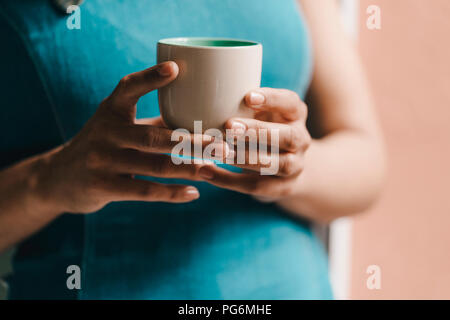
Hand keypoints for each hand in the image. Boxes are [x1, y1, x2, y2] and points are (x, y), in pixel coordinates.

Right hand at [34, 62, 224, 213]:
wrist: (59, 178)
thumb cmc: (105, 146)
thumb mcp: (120, 126)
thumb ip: (154, 121)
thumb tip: (203, 115)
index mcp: (110, 111)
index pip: (128, 88)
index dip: (150, 78)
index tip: (176, 68)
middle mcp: (104, 132)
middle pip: (154, 136)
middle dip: (193, 142)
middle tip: (223, 144)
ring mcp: (102, 160)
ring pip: (154, 165)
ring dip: (189, 168)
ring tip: (215, 168)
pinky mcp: (102, 187)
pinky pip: (144, 191)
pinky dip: (171, 193)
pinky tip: (193, 193)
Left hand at [198, 88, 310, 200]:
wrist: (286, 165)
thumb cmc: (263, 128)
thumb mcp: (261, 113)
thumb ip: (244, 106)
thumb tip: (206, 93)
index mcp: (296, 115)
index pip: (290, 103)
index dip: (272, 99)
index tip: (248, 96)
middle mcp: (301, 140)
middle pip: (287, 137)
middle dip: (257, 131)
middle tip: (228, 126)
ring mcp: (295, 166)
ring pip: (274, 164)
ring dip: (243, 157)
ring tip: (215, 151)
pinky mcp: (283, 188)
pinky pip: (256, 186)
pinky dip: (229, 180)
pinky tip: (206, 171)